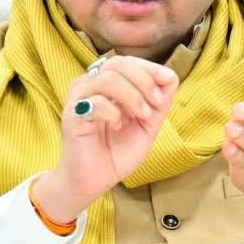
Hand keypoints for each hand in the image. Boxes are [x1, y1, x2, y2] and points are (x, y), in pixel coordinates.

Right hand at [34, 56, 178, 221]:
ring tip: (142, 116)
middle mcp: (89, 85)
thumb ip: (159, 102)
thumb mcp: (148, 126)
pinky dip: (114, 113)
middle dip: (144, 80)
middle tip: (156, 104)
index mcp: (106, 84)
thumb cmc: (116, 152)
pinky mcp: (72, 115)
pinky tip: (117, 126)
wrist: (94, 181)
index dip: (150, 68)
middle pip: (118, 63)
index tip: (167, 83)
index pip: (127, 61)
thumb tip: (171, 76)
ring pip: (108, 79)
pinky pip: (96, 102)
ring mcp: (78, 99)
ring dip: (133, 96)